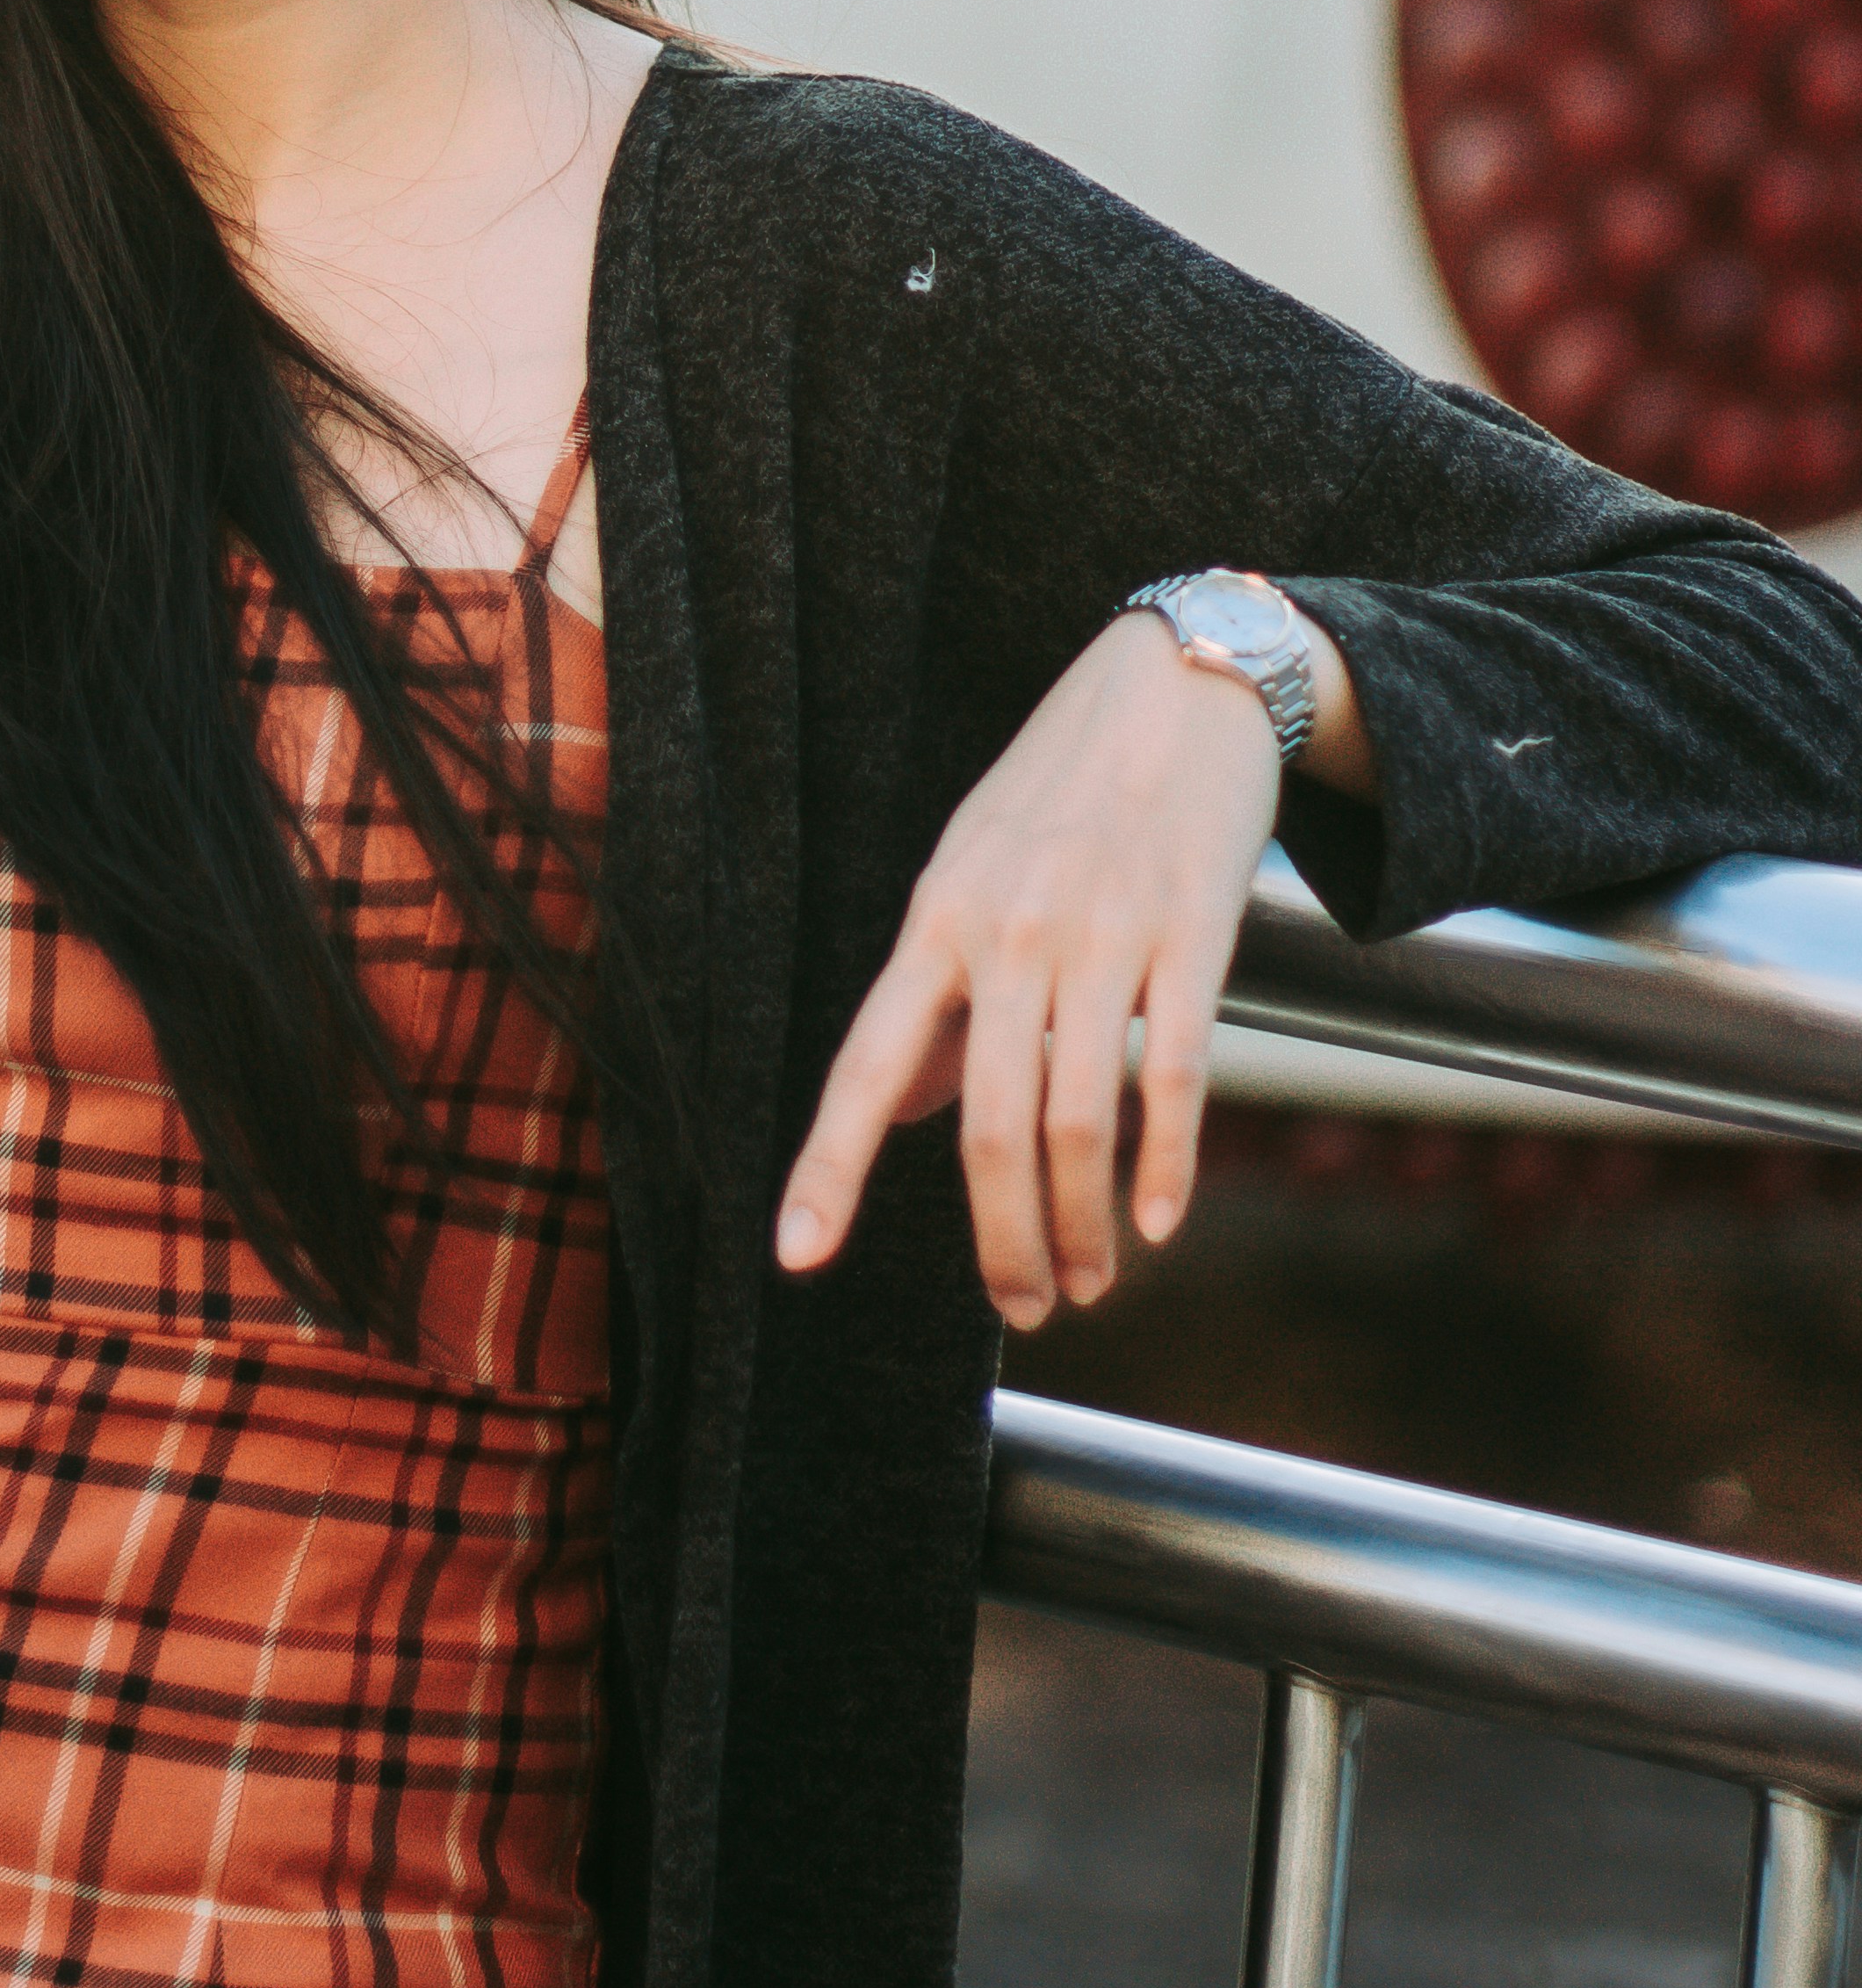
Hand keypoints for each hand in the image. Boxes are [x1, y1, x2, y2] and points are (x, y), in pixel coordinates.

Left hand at [776, 608, 1353, 1326]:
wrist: (1181, 682)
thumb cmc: (1068, 785)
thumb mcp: (972, 868)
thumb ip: (936, 991)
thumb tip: (896, 1108)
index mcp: (938, 918)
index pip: (867, 1064)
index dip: (829, 1165)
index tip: (796, 1255)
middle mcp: (1007, 930)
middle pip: (986, 1126)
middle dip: (1000, 1239)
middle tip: (1023, 1306)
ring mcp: (1099, 933)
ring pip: (1075, 1121)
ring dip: (1079, 1226)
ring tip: (1087, 1280)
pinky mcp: (1190, 933)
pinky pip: (1173, 1076)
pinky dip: (1165, 1168)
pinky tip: (1156, 1222)